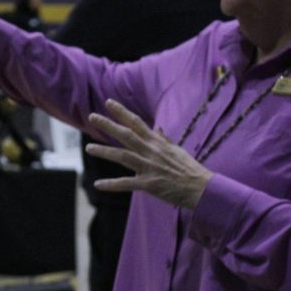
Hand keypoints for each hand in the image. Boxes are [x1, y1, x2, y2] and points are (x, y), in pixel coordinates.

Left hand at [87, 99, 211, 210]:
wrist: (201, 188)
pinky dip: (112, 184)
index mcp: (157, 142)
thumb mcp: (177, 150)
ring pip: (123, 156)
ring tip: (89, 148)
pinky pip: (127, 183)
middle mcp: (152, 152)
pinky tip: (98, 185)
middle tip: (92, 117)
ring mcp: (150, 167)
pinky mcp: (149, 184)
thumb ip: (164, 139)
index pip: (137, 123)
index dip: (122, 112)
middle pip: (126, 135)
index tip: (108, 103)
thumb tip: (157, 128)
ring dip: (104, 152)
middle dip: (108, 125)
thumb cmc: (189, 169)